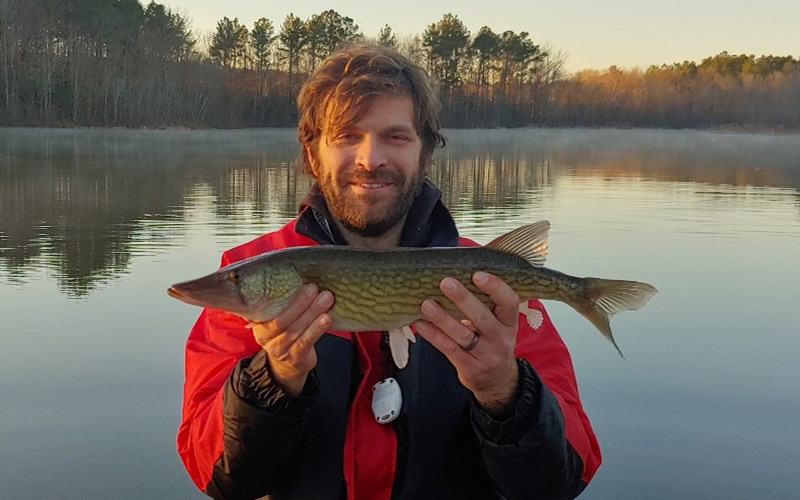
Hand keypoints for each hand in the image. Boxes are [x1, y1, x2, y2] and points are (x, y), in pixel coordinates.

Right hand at [250, 284, 333, 395]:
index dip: (270, 293)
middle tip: (314, 287)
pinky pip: (305, 342)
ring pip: (295, 330)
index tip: (286, 278)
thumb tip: (302, 269)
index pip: (259, 306)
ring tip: (326, 298)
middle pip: (281, 319)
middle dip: (299, 302)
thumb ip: (282, 299)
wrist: (287, 365)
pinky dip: (317, 329)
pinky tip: (327, 318)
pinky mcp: (294, 358)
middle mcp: (264, 335)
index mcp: (257, 320)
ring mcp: (278, 349)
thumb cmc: (286, 330)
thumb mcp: (277, 315)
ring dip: (312, 313)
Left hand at [414, 272, 519, 413]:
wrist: (497, 381)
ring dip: (442, 318)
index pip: (509, 302)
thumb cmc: (493, 340)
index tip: (477, 274)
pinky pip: (449, 349)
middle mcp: (500, 338)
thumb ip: (488, 301)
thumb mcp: (500, 322)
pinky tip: (420, 324)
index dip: (495, 287)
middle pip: (482, 317)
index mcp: (509, 322)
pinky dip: (433, 335)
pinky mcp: (469, 367)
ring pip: (462, 334)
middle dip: (463, 299)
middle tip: (445, 282)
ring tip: (426, 303)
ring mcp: (485, 354)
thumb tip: (464, 266)